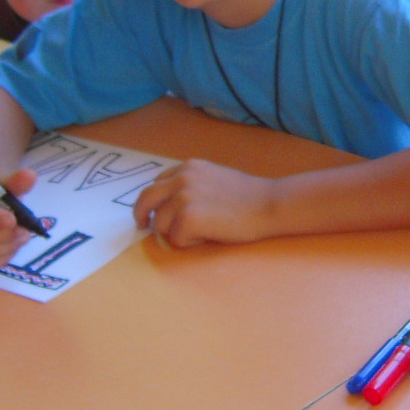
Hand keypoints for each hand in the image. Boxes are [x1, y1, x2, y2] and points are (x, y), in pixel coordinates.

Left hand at [131, 159, 276, 246]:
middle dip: (141, 215)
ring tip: (201, 231)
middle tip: (144, 226)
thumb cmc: (248, 196)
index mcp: (188, 167)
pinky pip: (175, 239)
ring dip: (175, 233)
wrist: (268, 204)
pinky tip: (207, 235)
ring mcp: (183, 198)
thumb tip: (172, 203)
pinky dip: (188, 243)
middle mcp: (181, 178)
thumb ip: (192, 185)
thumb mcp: (214, 178)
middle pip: (145, 199)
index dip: (155, 200)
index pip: (157, 183)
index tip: (153, 211)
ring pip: (160, 224)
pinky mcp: (188, 218)